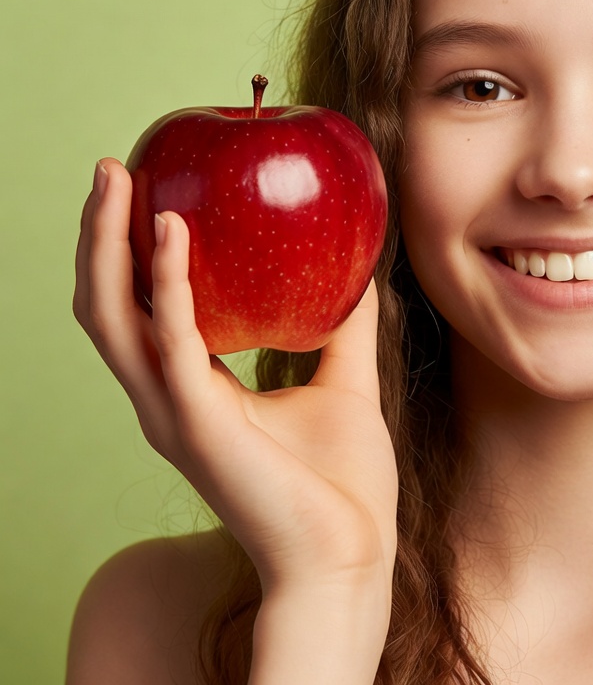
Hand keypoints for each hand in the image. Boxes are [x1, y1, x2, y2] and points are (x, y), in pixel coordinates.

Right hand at [73, 159, 397, 598]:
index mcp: (197, 389)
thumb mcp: (344, 382)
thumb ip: (343, 327)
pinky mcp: (195, 424)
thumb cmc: (342, 482)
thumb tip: (360, 273)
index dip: (134, 253)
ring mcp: (174, 413)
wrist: (350, 554)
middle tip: (115, 168)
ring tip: (120, 181)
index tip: (149, 189)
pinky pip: (170, 341)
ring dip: (109, 246)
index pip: (144, 309)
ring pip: (115, 317)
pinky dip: (167, 282)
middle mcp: (169, 398)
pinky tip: (175, 232)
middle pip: (110, 304)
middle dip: (102, 236)